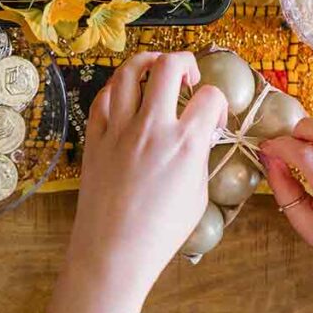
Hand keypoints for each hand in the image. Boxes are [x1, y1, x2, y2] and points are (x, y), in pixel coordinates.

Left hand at [70, 52, 227, 288]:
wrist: (113, 250)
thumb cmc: (159, 231)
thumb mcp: (197, 193)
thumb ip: (199, 154)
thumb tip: (200, 132)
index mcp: (185, 143)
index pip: (210, 96)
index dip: (217, 101)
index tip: (212, 115)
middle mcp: (152, 128)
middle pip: (169, 66)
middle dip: (185, 62)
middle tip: (189, 77)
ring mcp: (119, 129)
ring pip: (130, 71)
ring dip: (148, 63)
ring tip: (157, 73)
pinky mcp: (95, 137)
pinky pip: (104, 97)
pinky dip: (118, 89)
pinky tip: (126, 96)